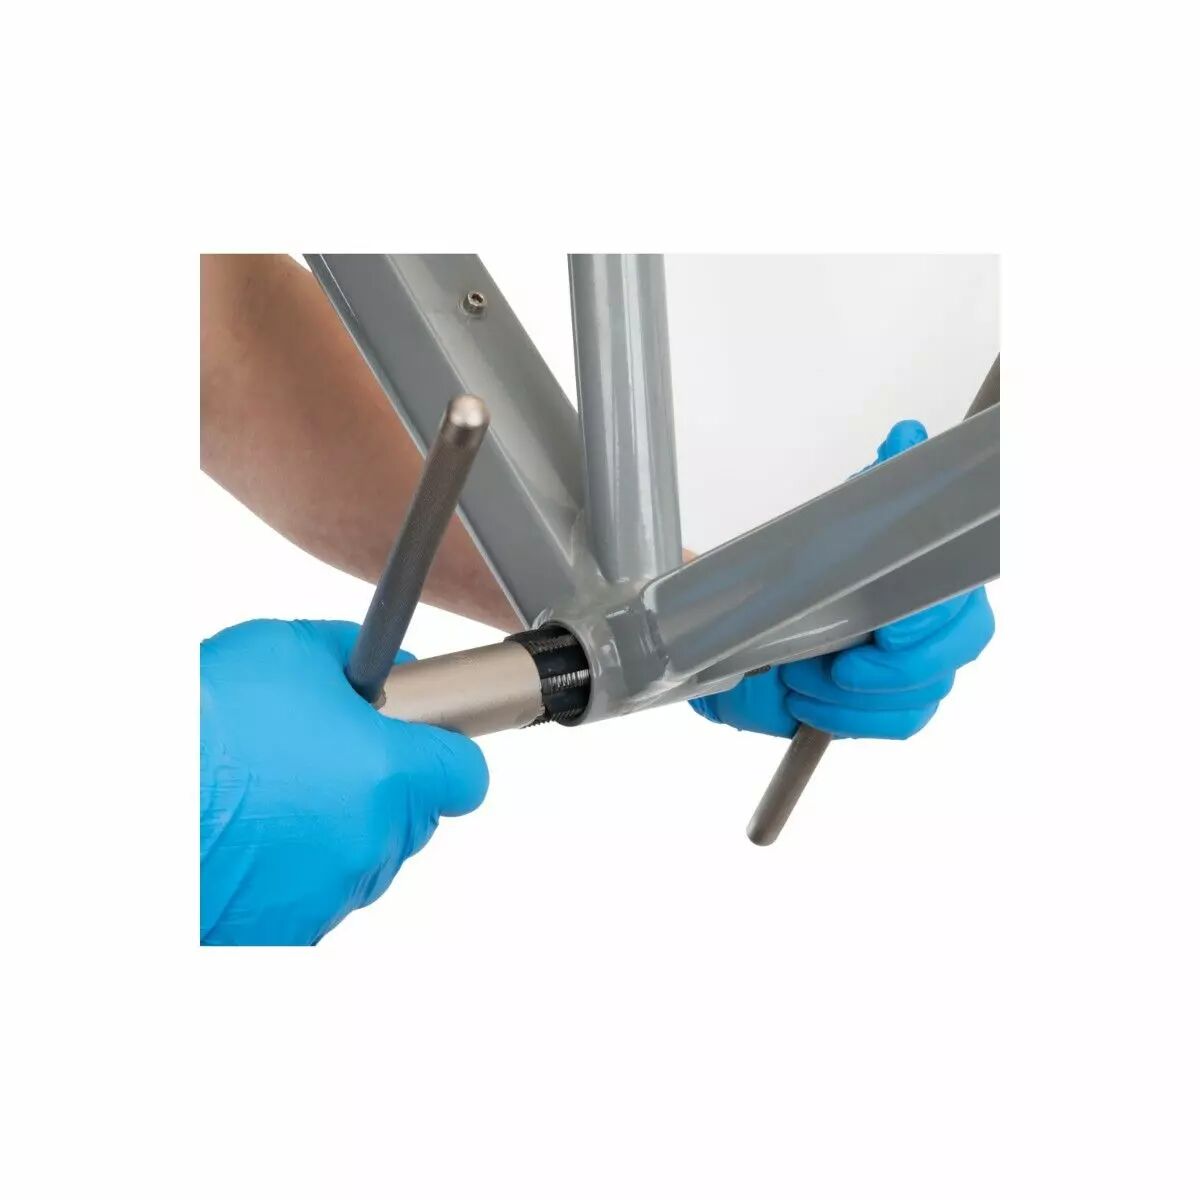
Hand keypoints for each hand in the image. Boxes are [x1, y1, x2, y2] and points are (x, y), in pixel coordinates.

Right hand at [200, 619, 488, 944]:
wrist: (124, 801)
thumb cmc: (200, 726)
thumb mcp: (286, 652)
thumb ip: (357, 659)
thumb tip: (396, 669)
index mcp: (389, 774)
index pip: (465, 776)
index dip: (444, 752)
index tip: (423, 742)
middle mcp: (371, 843)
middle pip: (414, 817)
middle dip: (383, 787)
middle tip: (325, 760)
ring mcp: (331, 895)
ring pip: (365, 859)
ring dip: (337, 832)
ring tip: (272, 799)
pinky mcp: (288, 936)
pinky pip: (316, 899)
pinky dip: (294, 875)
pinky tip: (251, 840)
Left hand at [690, 420, 994, 740]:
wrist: (748, 639)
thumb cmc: (798, 584)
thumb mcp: (829, 528)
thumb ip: (873, 489)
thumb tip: (907, 436)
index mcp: (932, 579)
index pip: (961, 605)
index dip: (932, 621)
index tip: (889, 633)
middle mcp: (940, 626)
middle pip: (956, 654)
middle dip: (895, 668)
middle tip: (839, 666)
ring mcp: (923, 672)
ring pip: (924, 696)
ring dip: (856, 695)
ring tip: (801, 680)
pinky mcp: (897, 709)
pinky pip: (899, 725)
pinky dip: (850, 719)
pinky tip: (810, 702)